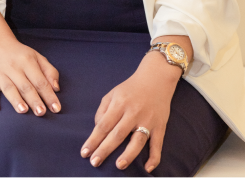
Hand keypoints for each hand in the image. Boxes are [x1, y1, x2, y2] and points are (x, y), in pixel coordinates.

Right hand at [0, 6, 60, 116]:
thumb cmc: (19, 54)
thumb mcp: (36, 57)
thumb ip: (49, 71)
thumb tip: (56, 89)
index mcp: (28, 61)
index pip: (40, 81)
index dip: (49, 95)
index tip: (56, 109)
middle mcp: (14, 67)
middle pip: (26, 86)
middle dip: (34, 100)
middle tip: (42, 113)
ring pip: (9, 88)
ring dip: (16, 99)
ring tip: (23, 110)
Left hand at [80, 49, 182, 172]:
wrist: (156, 77)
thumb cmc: (131, 88)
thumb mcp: (113, 93)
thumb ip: (103, 110)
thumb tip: (98, 130)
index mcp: (119, 103)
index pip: (104, 125)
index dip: (93, 139)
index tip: (84, 153)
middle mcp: (133, 112)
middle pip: (117, 134)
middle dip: (105, 149)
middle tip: (94, 162)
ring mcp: (148, 120)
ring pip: (138, 140)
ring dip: (128, 154)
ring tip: (119, 166)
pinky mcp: (160, 126)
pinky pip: (157, 144)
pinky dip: (154, 157)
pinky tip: (148, 169)